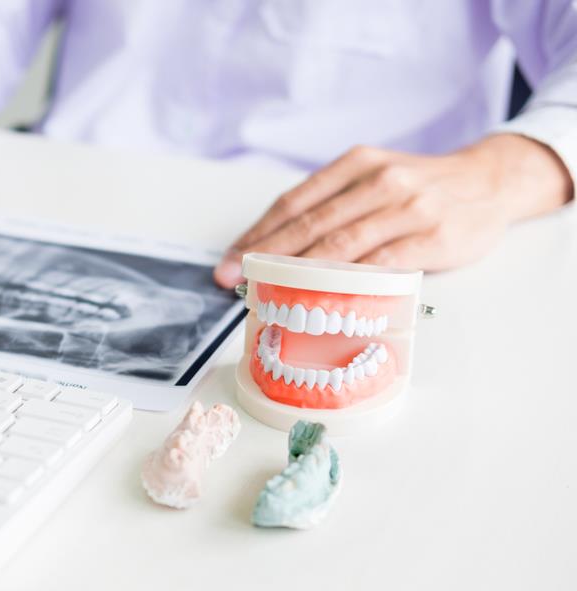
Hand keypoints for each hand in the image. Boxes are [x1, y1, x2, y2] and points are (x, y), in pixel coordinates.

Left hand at [213, 134, 572, 286]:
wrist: (491, 180)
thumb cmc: (421, 186)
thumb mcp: (374, 177)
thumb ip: (333, 203)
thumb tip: (276, 245)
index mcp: (356, 164)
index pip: (294, 202)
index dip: (257, 233)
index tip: (229, 260)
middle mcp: (379, 181)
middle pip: (310, 224)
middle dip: (264, 256)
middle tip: (234, 279)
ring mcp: (407, 208)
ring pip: (341, 244)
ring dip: (297, 273)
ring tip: (268, 292)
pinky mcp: (432, 236)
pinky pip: (382, 263)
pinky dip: (348, 280)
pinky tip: (322, 295)